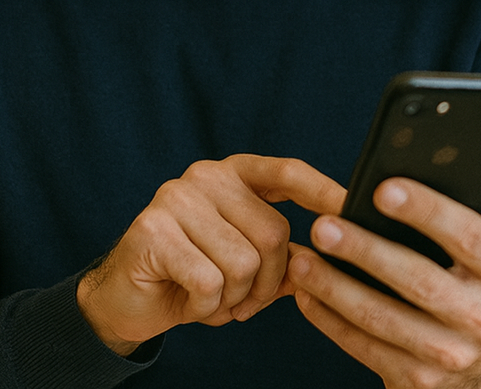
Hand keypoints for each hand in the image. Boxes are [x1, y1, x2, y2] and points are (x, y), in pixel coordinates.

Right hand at [76, 154, 345, 354]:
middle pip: (273, 234)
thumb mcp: (246, 266)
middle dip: (266, 284)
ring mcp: (176, 198)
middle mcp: (206, 176)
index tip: (355, 209)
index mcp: (234, 175)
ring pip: (243, 263)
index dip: (323, 191)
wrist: (126, 300)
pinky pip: (210, 282)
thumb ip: (287, 256)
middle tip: (243, 301)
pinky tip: (190, 302)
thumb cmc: (193, 278)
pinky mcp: (152, 229)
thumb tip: (341, 252)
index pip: (287, 172)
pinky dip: (207, 308)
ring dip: (234, 299)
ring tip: (213, 299)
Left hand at [289, 153, 480, 388]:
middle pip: (419, 280)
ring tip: (303, 258)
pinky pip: (366, 348)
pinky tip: (306, 294)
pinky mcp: (418, 381)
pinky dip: (331, 321)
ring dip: (336, 288)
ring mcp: (449, 354)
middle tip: (324, 224)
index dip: (426, 210)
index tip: (383, 188)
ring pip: (384, 319)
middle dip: (366, 251)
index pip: (466, 235)